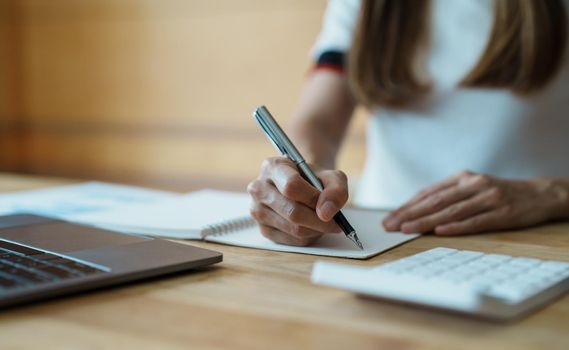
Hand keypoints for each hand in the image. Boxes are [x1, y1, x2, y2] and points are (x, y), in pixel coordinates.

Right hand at [247, 156, 347, 245]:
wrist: (300, 186)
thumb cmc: (313, 179)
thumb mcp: (330, 176)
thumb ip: (335, 190)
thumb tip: (326, 213)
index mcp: (272, 167)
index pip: (291, 186)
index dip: (313, 199)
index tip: (329, 206)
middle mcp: (258, 188)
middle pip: (292, 212)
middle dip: (320, 221)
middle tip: (336, 223)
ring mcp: (257, 210)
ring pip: (293, 229)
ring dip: (316, 230)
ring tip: (325, 223)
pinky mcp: (263, 229)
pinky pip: (291, 240)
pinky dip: (308, 237)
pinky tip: (313, 228)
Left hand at [383, 171, 568, 235]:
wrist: (538, 194)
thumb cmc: (496, 194)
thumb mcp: (471, 188)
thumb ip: (447, 196)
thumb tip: (415, 210)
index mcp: (462, 178)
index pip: (428, 193)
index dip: (408, 206)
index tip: (390, 217)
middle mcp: (473, 185)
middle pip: (436, 201)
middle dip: (410, 214)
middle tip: (391, 225)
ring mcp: (489, 198)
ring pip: (452, 211)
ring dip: (426, 221)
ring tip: (407, 229)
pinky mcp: (503, 213)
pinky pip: (476, 221)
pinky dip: (457, 226)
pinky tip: (440, 231)